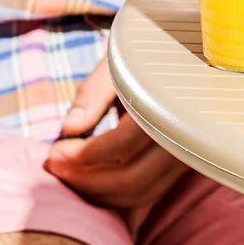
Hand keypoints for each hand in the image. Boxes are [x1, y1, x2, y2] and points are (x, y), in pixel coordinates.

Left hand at [43, 51, 187, 210]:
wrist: (189, 47)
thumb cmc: (150, 49)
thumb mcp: (120, 59)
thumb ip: (94, 93)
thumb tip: (69, 129)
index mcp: (171, 103)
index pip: (123, 145)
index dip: (82, 155)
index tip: (52, 152)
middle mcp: (188, 133)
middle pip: (133, 179)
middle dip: (86, 180)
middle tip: (53, 168)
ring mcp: (191, 153)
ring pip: (143, 194)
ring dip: (99, 193)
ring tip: (68, 175)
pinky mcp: (185, 164)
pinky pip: (151, 193)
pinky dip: (118, 196)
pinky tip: (93, 183)